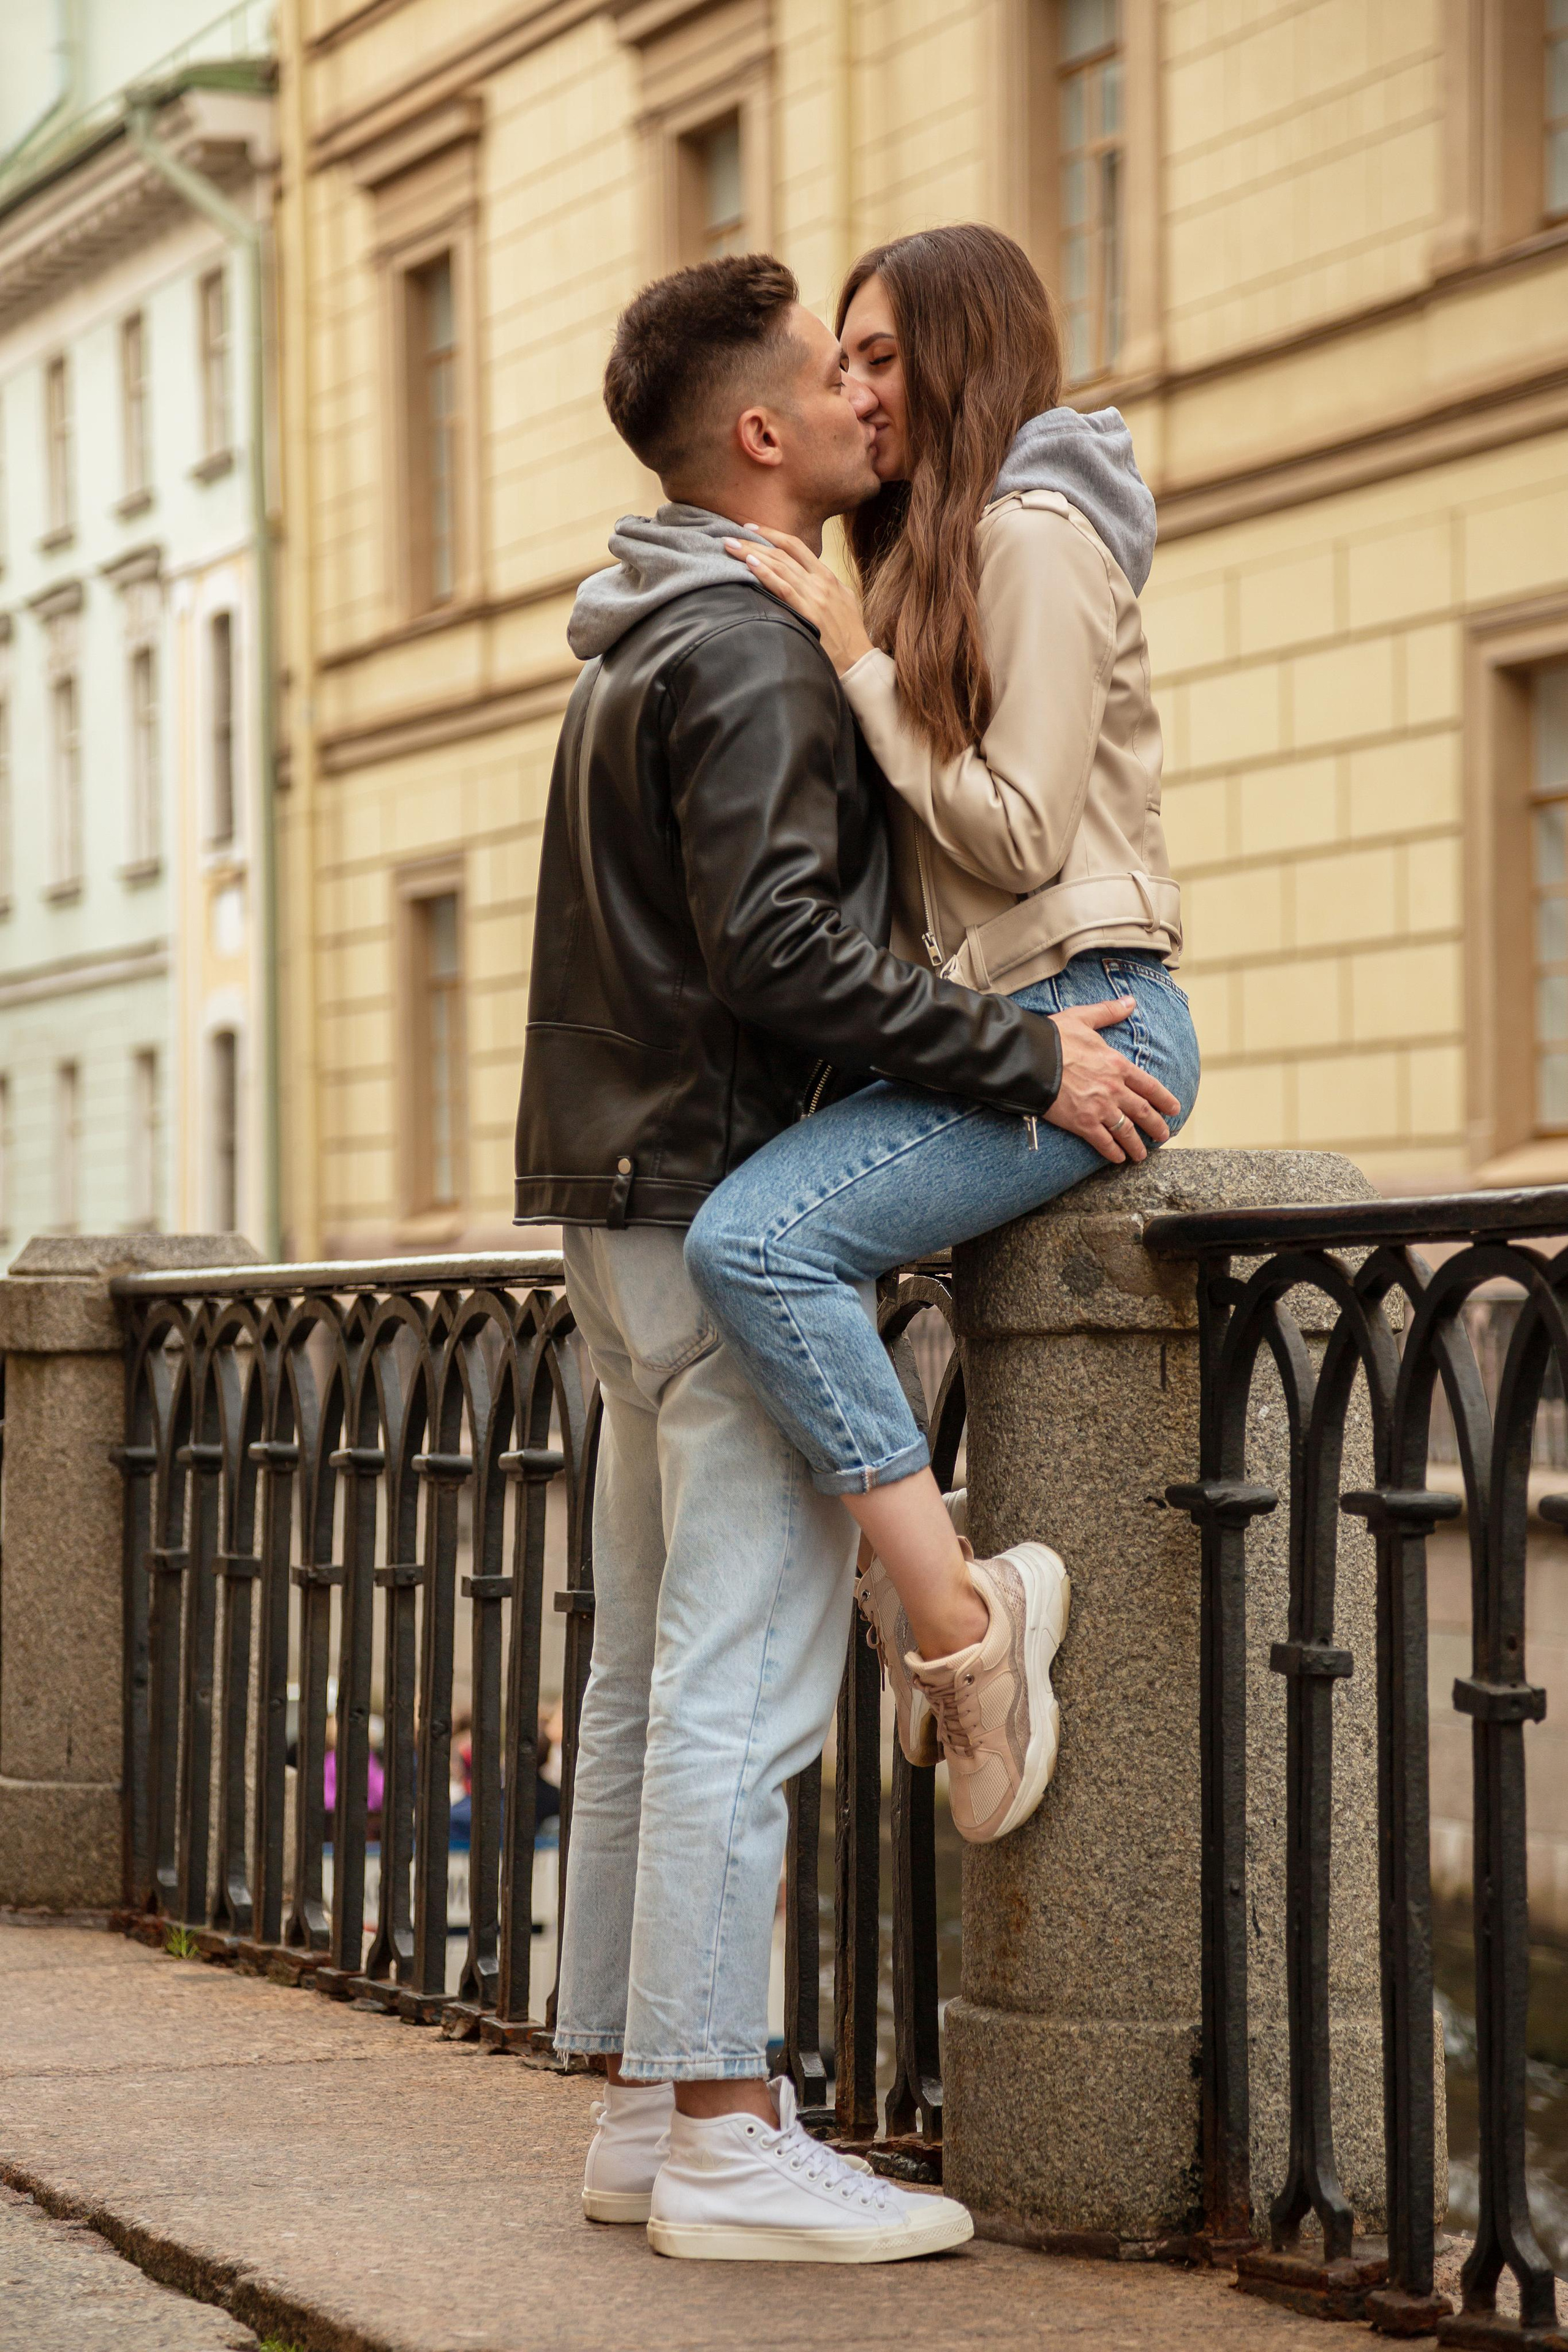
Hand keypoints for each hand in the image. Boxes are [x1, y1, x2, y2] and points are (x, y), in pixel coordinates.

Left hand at [723, 527, 873, 674]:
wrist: (858, 660)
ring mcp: (814, 596)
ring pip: (779, 566)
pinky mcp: (808, 612)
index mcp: (827, 576)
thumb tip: (810, 577)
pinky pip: (783, 588)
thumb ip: (826, 585)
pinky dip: (766, 574)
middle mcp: (820, 581)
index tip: (751, 528)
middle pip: (782, 553)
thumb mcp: (843, 600)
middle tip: (730, 535)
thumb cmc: (849, 634)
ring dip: (752, 553)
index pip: (796, 546)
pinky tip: (749, 564)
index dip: (772, 534)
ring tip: (730, 546)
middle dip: (754, 541)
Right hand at [1046, 998, 1180, 1163]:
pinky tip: (1118, 1159)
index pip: (1149, 1086)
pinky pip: (1103, 1141)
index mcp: (1117, 1064)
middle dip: (1156, 1127)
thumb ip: (1109, 1011)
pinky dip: (1113, 1152)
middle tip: (1164, 1136)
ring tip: (1142, 1155)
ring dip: (1137, 1144)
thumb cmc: (1054, 1037)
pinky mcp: (1081, 1122)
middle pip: (1143, 1112)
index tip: (1174, 1109)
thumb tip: (1130, 1001)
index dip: (1164, 1099)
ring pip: (1126, 1130)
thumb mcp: (1083, 1018)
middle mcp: (1113, 1088)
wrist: (1029, 1058)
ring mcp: (1099, 1107)